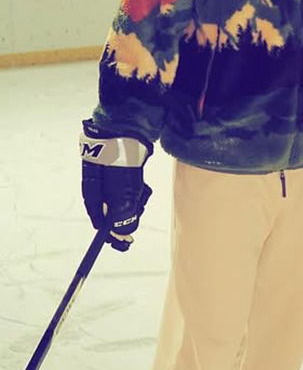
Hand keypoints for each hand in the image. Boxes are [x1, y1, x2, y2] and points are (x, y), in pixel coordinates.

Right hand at [79, 120, 152, 250]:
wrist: (127, 127)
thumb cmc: (119, 160)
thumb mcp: (121, 191)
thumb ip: (122, 214)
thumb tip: (123, 234)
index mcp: (93, 191)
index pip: (99, 220)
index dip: (111, 233)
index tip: (124, 243)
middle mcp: (99, 185)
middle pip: (112, 210)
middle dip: (127, 214)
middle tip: (139, 211)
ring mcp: (111, 176)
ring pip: (124, 198)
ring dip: (135, 200)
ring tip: (141, 191)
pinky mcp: (122, 168)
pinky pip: (130, 187)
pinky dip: (137, 189)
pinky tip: (143, 184)